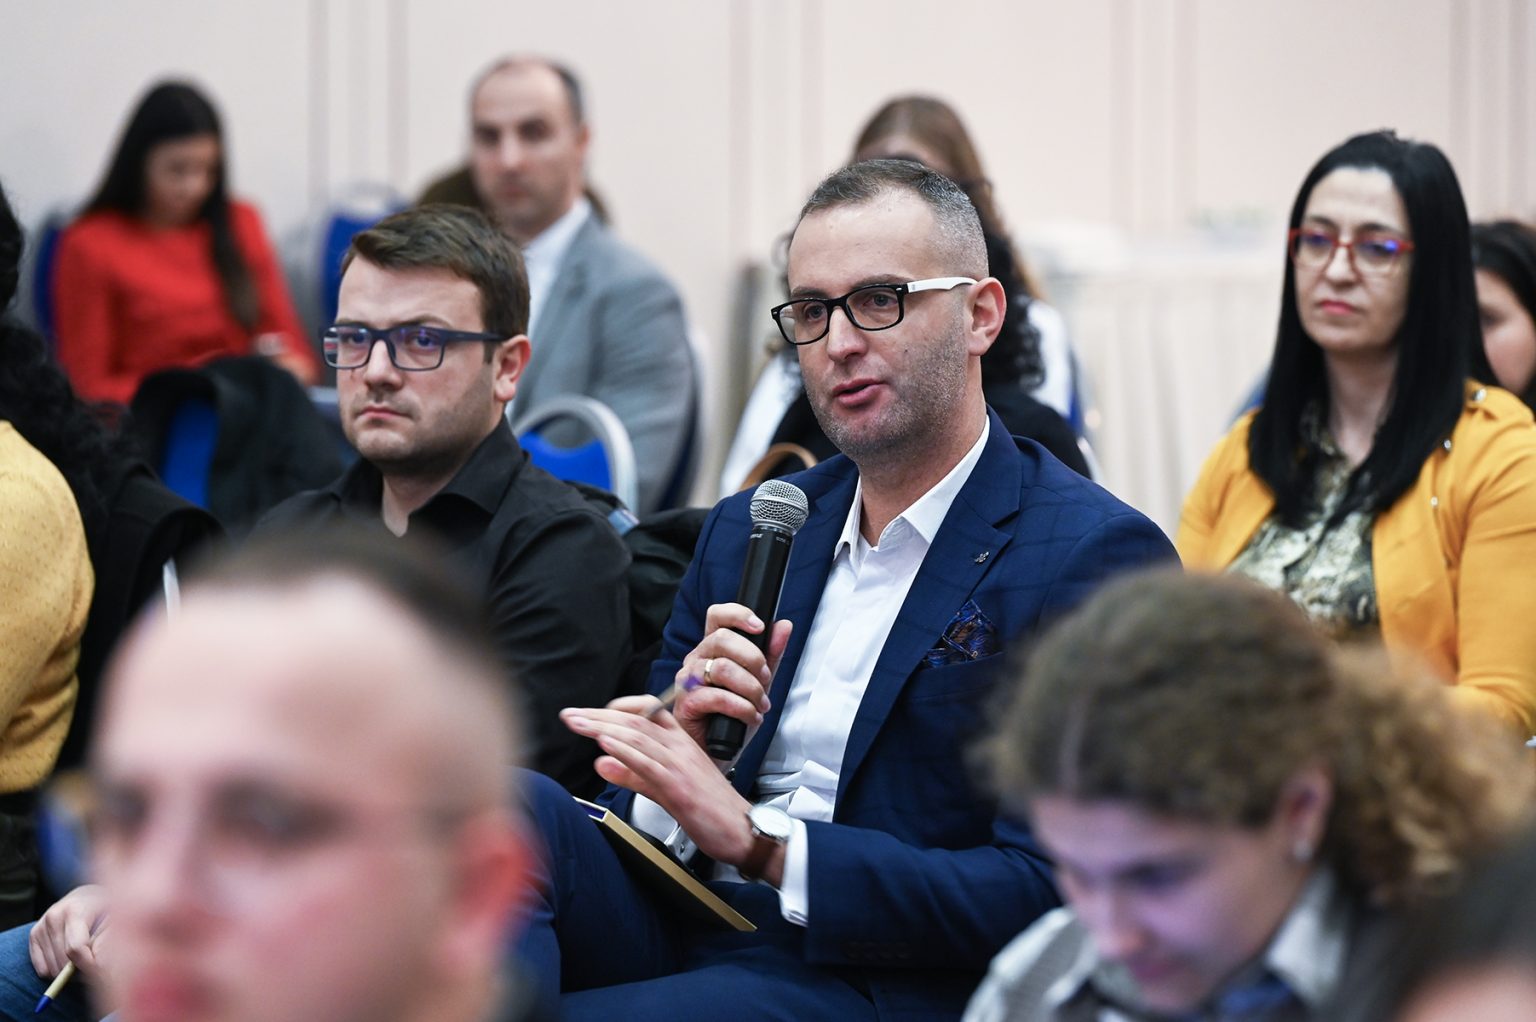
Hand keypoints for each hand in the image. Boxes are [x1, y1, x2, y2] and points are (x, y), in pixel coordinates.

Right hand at [28, 884, 108, 981]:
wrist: (88, 897)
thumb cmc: (107, 910)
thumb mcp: (114, 921)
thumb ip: (107, 943)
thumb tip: (99, 971)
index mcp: (76, 910)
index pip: (75, 949)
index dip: (87, 964)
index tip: (99, 969)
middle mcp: (54, 916)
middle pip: (62, 962)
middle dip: (79, 970)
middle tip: (93, 963)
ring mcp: (42, 925)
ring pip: (51, 969)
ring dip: (68, 972)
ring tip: (84, 957)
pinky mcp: (34, 934)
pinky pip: (42, 969)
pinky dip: (56, 971)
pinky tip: (69, 957)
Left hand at [560, 701, 757, 867]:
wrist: (744, 831)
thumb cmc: (711, 810)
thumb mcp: (666, 787)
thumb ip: (634, 774)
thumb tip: (602, 762)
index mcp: (681, 744)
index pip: (648, 712)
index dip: (617, 709)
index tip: (591, 714)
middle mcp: (680, 748)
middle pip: (635, 721)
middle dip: (598, 716)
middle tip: (570, 715)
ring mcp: (680, 764)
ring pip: (639, 736)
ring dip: (603, 727)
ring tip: (578, 724)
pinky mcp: (679, 786)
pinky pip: (649, 764)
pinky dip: (625, 751)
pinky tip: (605, 744)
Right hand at [668, 603, 791, 755]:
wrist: (717, 753)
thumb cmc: (732, 717)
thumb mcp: (758, 683)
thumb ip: (770, 655)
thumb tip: (784, 625)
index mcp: (711, 649)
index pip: (717, 616)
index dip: (738, 614)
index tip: (760, 627)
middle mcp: (696, 659)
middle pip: (722, 638)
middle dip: (753, 659)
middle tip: (766, 680)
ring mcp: (687, 681)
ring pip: (722, 668)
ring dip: (750, 688)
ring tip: (760, 705)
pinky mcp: (686, 703)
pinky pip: (717, 697)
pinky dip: (742, 708)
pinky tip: (751, 717)